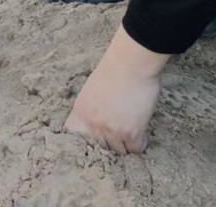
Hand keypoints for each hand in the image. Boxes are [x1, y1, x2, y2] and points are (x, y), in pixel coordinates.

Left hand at [64, 26, 168, 154]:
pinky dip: (140, 142)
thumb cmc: (112, 70)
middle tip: (118, 133)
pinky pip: (136, 149)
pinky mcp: (131, 134)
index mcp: (79, 113)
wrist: (131, 63)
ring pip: (119, 152)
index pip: (74, 138)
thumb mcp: (90, 91)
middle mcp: (93, 126)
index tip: (92, 138)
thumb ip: (89, 111)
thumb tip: (94, 126)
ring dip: (125, 144)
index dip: (84, 140)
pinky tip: (141, 131)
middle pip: (99, 148)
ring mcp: (112, 132)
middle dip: (108, 143)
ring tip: (131, 130)